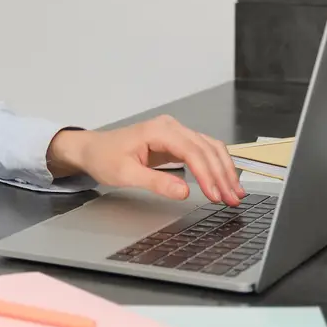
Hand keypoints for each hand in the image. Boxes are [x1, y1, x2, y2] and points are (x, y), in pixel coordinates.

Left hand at [47, 115, 245, 205]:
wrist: (92, 149)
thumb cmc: (104, 158)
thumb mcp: (126, 174)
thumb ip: (156, 182)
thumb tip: (184, 192)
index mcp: (158, 131)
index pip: (193, 152)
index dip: (208, 175)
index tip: (216, 196)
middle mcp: (170, 127)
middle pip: (207, 150)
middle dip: (222, 175)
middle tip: (233, 199)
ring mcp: (175, 132)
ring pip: (210, 148)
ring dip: (224, 170)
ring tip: (234, 193)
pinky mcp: (176, 141)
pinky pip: (203, 151)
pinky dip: (215, 166)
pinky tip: (223, 181)